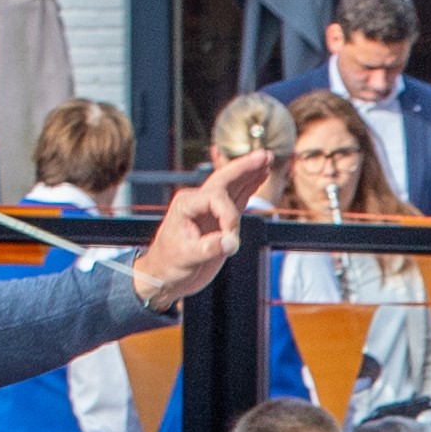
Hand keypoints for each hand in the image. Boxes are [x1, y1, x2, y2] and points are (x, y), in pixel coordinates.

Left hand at [132, 151, 277, 307]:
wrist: (164, 276)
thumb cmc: (169, 265)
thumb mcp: (187, 258)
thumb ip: (209, 248)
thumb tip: (230, 242)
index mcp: (186, 204)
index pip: (217, 200)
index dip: (229, 219)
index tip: (230, 243)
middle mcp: (197, 201)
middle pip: (225, 178)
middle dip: (244, 167)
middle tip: (264, 155)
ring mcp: (208, 208)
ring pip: (233, 185)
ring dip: (250, 172)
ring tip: (266, 159)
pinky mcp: (217, 218)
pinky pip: (236, 198)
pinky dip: (249, 187)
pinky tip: (260, 177)